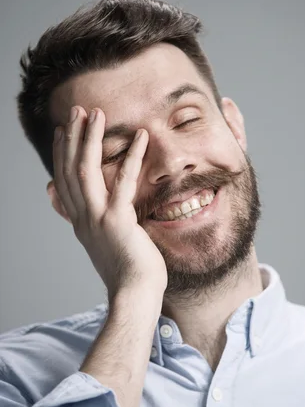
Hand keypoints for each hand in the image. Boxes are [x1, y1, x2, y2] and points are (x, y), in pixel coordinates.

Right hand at [53, 106, 167, 301]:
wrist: (134, 295)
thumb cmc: (125, 270)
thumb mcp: (100, 242)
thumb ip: (88, 219)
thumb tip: (76, 205)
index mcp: (79, 221)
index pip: (64, 179)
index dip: (62, 153)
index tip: (64, 130)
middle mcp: (83, 217)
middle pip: (70, 169)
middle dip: (72, 137)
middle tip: (77, 111)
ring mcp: (98, 219)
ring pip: (86, 171)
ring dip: (90, 139)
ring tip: (97, 113)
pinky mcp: (118, 221)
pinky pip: (123, 182)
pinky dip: (131, 157)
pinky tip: (141, 137)